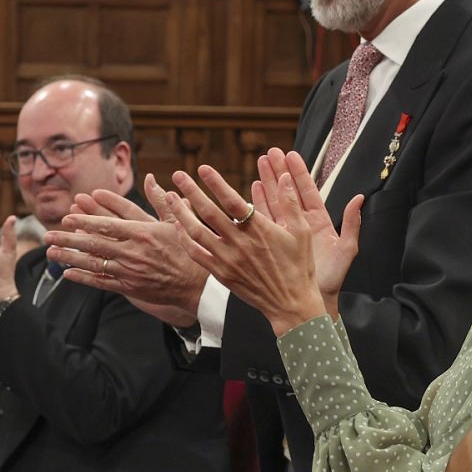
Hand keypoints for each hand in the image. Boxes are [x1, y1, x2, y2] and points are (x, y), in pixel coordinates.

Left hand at [43, 173, 205, 325]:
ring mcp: (130, 271)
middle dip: (68, 238)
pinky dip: (83, 277)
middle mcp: (133, 251)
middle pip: (94, 243)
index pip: (108, 223)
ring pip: (93, 263)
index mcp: (144, 232)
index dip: (86, 219)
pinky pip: (101, 282)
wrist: (198, 285)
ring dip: (70, 257)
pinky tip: (67, 272)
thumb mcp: (177, 222)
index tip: (69, 214)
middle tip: (48, 234)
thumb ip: (161, 201)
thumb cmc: (189, 250)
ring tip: (50, 251)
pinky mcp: (130, 287)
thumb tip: (152, 179)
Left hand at [164, 165, 326, 337]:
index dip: (216, 183)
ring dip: (181, 213)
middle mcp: (239, 243)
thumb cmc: (298, 266)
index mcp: (259, 230)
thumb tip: (283, 177)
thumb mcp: (301, 232)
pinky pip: (196, 254)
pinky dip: (184, 239)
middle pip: (208, 213)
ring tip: (170, 197)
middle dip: (191, 191)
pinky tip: (178, 226)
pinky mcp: (221, 273)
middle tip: (178, 175)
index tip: (203, 168)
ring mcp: (227, 259)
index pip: (231, 201)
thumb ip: (290, 203)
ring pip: (196, 232)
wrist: (289, 303)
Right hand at [257, 149, 362, 314]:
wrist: (312, 301)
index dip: (299, 173)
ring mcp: (285, 232)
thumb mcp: (346, 250)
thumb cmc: (330, 280)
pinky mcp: (272, 241)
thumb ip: (352, 224)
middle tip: (269, 153)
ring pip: (274, 202)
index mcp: (319, 222)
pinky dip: (257, 204)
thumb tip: (359, 198)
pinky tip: (250, 190)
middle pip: (288, 192)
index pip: (307, 191)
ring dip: (266, 183)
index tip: (290, 155)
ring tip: (259, 164)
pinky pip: (263, 219)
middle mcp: (301, 224)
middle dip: (279, 171)